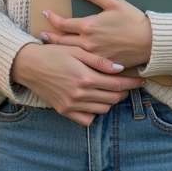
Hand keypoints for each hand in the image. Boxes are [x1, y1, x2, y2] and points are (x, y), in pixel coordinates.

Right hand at [9, 42, 145, 126]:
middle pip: (113, 98)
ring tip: (111, 90)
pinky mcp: (64, 111)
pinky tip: (94, 101)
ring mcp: (72, 105)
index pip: (117, 84)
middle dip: (124, 91)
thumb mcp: (77, 51)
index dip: (132, 83)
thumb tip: (120, 69)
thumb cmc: (54, 53)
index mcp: (86, 77)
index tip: (142, 80)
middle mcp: (80, 94)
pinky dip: (94, 112)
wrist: (29, 65)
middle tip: (127, 84)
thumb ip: (99, 61)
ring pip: (103, 109)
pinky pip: (87, 119)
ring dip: (111, 101)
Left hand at [40, 0, 153, 69]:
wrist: (150, 42)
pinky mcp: (101, 66)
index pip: (63, 23)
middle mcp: (88, 44)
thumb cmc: (133, 20)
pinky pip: (83, 64)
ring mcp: (94, 57)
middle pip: (61, 41)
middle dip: (49, 37)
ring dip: (58, 49)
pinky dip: (73, 60)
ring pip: (70, 54)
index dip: (52, 18)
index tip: (45, 13)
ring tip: (50, 46)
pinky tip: (70, 59)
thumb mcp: (113, 2)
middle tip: (41, 34)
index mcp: (89, 26)